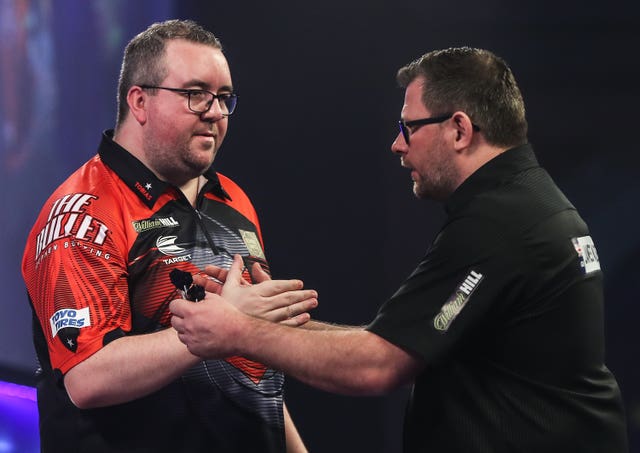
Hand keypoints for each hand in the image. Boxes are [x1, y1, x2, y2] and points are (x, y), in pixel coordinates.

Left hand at [170, 291, 241, 358]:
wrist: (240, 334)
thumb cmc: (230, 317)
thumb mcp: (215, 299)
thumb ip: (200, 295)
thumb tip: (193, 294)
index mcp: (192, 312)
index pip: (173, 305)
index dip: (178, 304)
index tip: (182, 305)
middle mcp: (189, 326)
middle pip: (174, 320)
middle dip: (181, 316)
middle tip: (191, 316)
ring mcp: (191, 340)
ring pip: (180, 333)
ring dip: (186, 329)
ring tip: (200, 326)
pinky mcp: (195, 350)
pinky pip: (188, 343)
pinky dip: (193, 340)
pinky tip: (204, 335)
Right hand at [199, 255, 317, 326]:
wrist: (219, 328)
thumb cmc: (225, 308)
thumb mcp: (228, 286)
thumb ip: (235, 270)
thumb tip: (237, 257)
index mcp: (255, 293)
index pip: (277, 286)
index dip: (290, 284)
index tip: (299, 283)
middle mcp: (262, 305)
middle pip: (287, 298)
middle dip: (302, 295)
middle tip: (313, 293)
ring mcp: (265, 318)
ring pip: (289, 310)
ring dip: (303, 306)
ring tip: (313, 302)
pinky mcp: (266, 329)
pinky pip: (285, 325)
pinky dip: (297, 321)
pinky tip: (305, 317)